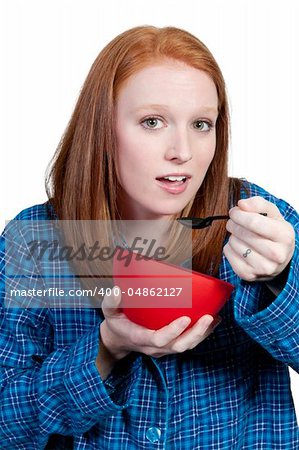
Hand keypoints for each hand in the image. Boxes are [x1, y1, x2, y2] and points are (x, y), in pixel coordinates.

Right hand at [99, 287, 220, 359]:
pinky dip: (202, 334)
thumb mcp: (108, 312)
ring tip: (215, 318)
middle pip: (179, 346)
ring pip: (187, 346)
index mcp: (140, 338)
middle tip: (209, 317)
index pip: (159, 339)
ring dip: (203, 334)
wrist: (118, 340)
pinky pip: (188, 343)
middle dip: (196, 334)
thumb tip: (117, 290)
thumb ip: (111, 302)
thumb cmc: (116, 322)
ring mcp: (164, 349)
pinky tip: (213, 321)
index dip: (173, 331)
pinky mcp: (170, 346)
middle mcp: (155, 347)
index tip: (185, 318)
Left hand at [223, 196, 294, 281]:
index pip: (254, 222)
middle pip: (243, 233)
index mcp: (284, 236)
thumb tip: (241, 204)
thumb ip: (258, 204)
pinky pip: (228, 254)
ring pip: (234, 243)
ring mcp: (263, 268)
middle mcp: (277, 255)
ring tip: (240, 236)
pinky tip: (238, 247)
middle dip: (233, 224)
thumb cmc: (274, 233)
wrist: (279, 259)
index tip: (234, 211)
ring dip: (232, 236)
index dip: (239, 214)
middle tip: (233, 221)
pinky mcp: (249, 275)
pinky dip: (229, 247)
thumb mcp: (272, 214)